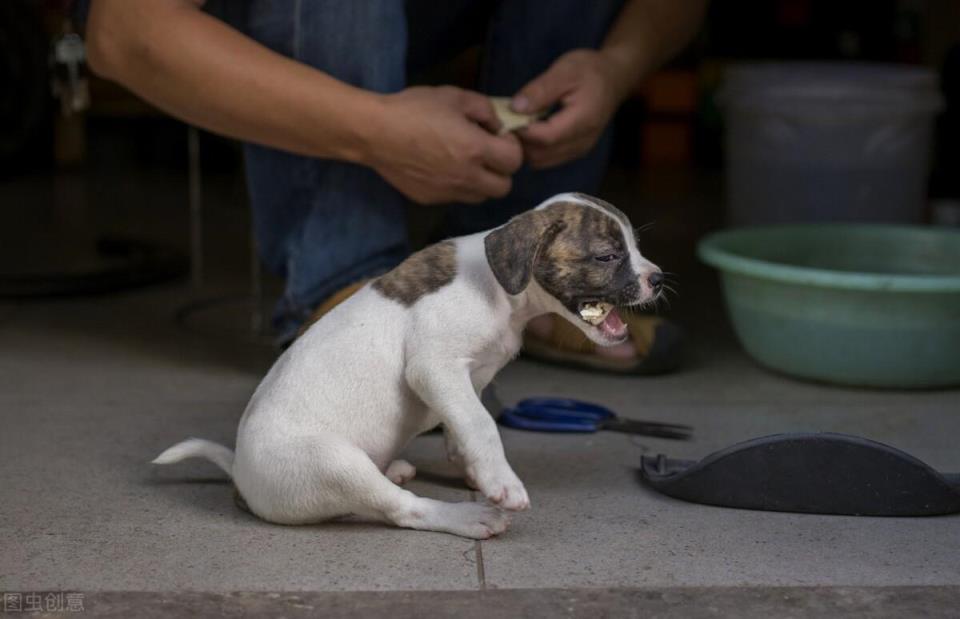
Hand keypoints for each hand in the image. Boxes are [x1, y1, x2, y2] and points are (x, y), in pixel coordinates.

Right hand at [367, 86, 522, 204]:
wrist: (375, 133)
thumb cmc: (414, 109)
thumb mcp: (454, 96)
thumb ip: (484, 109)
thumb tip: (497, 126)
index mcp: (475, 149)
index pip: (515, 161)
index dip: (512, 147)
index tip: (498, 136)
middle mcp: (466, 177)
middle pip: (504, 187)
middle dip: (502, 170)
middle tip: (488, 154)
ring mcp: (448, 192)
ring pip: (481, 197)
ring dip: (482, 181)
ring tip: (466, 162)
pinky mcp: (431, 199)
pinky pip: (456, 198)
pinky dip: (458, 186)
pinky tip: (442, 168)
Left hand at [512, 49, 632, 168]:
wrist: (613, 79)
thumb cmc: (589, 70)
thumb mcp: (565, 70)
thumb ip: (540, 90)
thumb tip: (515, 108)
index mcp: (583, 120)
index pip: (545, 137)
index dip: (521, 131)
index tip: (505, 117)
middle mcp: (582, 141)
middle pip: (541, 155)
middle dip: (520, 141)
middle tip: (507, 121)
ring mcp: (579, 150)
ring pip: (542, 161)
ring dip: (526, 147)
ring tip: (518, 125)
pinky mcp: (574, 152)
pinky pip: (548, 159)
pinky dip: (534, 149)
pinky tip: (530, 130)